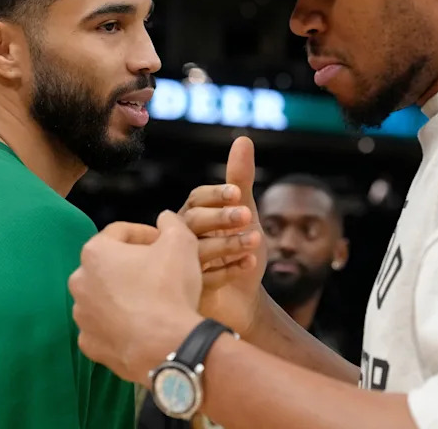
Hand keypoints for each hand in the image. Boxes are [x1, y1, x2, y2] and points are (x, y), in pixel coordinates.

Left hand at [69, 213, 203, 383]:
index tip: (164, 242)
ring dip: (123, 294)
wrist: (168, 346)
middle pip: (108, 264)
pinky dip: (119, 323)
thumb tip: (164, 218)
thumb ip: (171, 222)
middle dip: (131, 264)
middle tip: (159, 270)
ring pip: (103, 296)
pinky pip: (104, 326)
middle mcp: (79, 282)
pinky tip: (141, 325)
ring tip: (152, 300)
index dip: (145, 233)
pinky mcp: (89, 344)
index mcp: (95, 252)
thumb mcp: (181, 241)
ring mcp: (81, 316)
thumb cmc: (170, 288)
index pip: (119, 232)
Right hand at [180, 137, 266, 336]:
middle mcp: (181, 239)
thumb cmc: (239, 250)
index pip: (196, 198)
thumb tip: (243, 138)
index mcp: (191, 216)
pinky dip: (228, 270)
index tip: (238, 193)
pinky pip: (203, 279)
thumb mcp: (245, 212)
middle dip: (221, 217)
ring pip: (198, 250)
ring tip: (256, 241)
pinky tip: (249, 264)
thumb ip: (240, 178)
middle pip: (193, 221)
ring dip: (228, 243)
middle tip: (247, 215)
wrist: (242, 300)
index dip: (216, 194)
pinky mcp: (188, 292)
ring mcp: (181, 266)